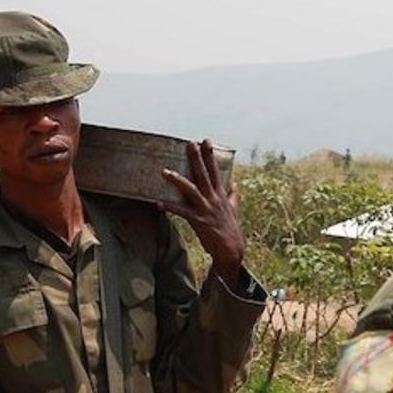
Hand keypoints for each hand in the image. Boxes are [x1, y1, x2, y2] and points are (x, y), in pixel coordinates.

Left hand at [159, 140, 244, 284]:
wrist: (232, 251)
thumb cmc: (231, 230)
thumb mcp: (234, 210)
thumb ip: (234, 196)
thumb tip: (235, 184)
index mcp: (221, 195)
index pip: (216, 171)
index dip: (211, 156)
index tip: (206, 140)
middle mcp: (214, 199)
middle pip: (204, 175)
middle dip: (196, 158)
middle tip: (190, 143)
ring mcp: (206, 210)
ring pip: (191, 190)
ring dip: (177, 180)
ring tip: (164, 171)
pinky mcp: (199, 222)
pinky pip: (182, 212)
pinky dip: (170, 207)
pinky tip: (158, 203)